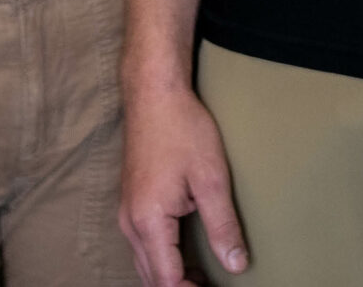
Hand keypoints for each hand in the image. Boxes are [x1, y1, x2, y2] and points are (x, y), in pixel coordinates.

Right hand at [118, 80, 247, 286]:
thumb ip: (222, 226)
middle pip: (151, 278)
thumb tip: (236, 265)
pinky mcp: (130, 203)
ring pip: (144, 263)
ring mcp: (127, 212)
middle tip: (211, 285)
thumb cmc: (181, 130)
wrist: (153, 94)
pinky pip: (142, 246)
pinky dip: (162, 259)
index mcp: (148, 221)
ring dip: (170, 277)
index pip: (167, 280)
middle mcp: (130, 223)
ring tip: (203, 278)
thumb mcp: (211, 179)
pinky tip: (186, 256)